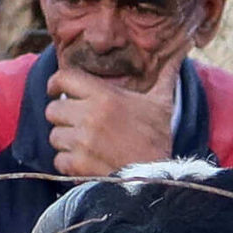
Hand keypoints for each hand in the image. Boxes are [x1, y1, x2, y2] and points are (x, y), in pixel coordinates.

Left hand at [47, 60, 178, 177]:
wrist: (157, 177)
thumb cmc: (158, 138)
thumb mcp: (162, 103)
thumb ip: (165, 76)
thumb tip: (179, 55)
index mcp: (105, 96)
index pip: (64, 78)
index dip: (56, 83)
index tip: (56, 90)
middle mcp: (90, 116)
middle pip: (52, 109)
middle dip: (61, 116)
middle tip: (73, 122)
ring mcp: (82, 141)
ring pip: (54, 136)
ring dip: (64, 141)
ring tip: (80, 144)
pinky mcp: (78, 165)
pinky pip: (58, 160)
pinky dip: (67, 163)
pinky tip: (82, 162)